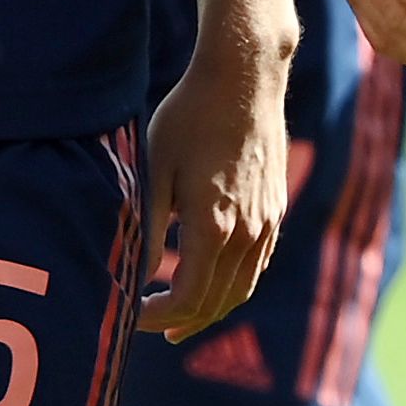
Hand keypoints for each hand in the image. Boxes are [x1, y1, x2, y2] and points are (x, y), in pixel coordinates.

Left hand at [140, 37, 292, 338]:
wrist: (245, 78)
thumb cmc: (190, 117)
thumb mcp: (154, 169)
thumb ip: (144, 227)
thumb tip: (130, 276)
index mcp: (213, 228)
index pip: (186, 300)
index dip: (156, 317)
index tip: (131, 314)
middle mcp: (247, 234)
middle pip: (215, 304)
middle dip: (181, 322)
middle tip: (150, 327)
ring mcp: (267, 223)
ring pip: (242, 290)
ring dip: (210, 310)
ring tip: (181, 320)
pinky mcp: (275, 209)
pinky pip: (257, 266)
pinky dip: (233, 286)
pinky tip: (213, 280)